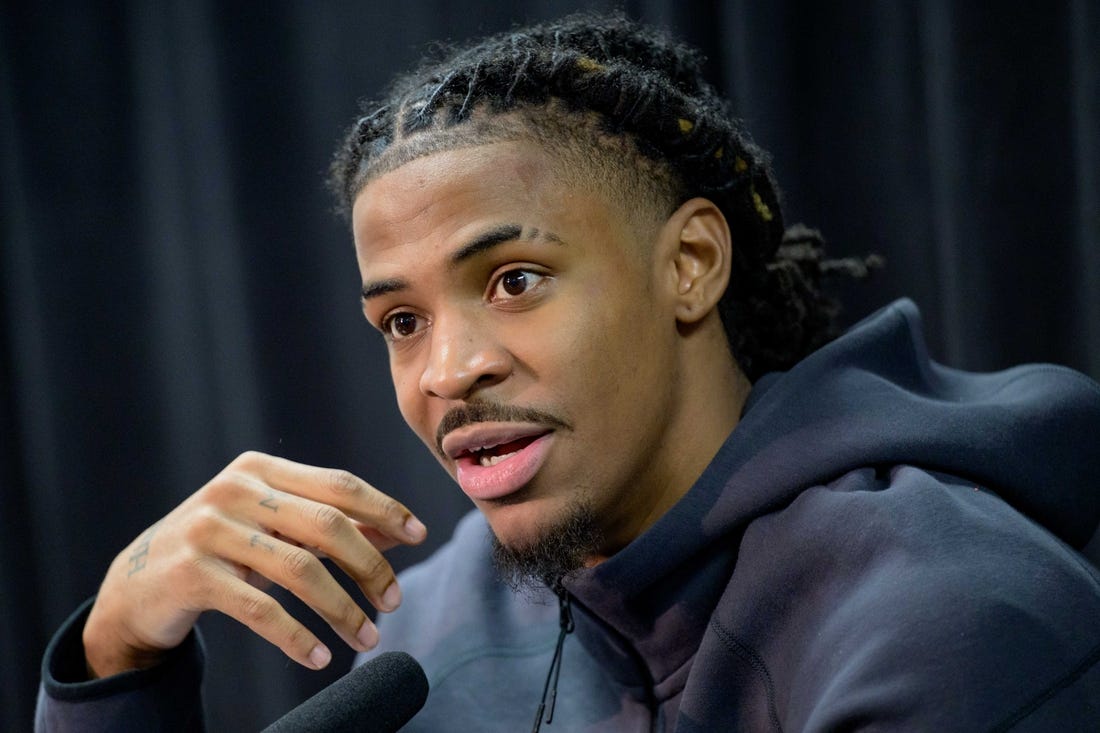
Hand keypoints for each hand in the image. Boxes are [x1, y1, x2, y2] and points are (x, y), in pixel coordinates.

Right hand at [82, 451, 425, 677]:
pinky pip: (260, 609)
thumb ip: (328, 522)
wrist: (137, 583)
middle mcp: (234, 490)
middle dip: (370, 566)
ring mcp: (209, 530)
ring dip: (342, 609)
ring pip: (299, 569)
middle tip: (395, 602)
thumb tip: (397, 530)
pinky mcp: (191, 575)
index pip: (338, 484)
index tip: (419, 535)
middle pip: (326, 525)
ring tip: (368, 637)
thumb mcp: (272, 525)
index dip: (384, 508)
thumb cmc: (222, 548)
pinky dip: (297, 636)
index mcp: (260, 469)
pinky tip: (320, 656)